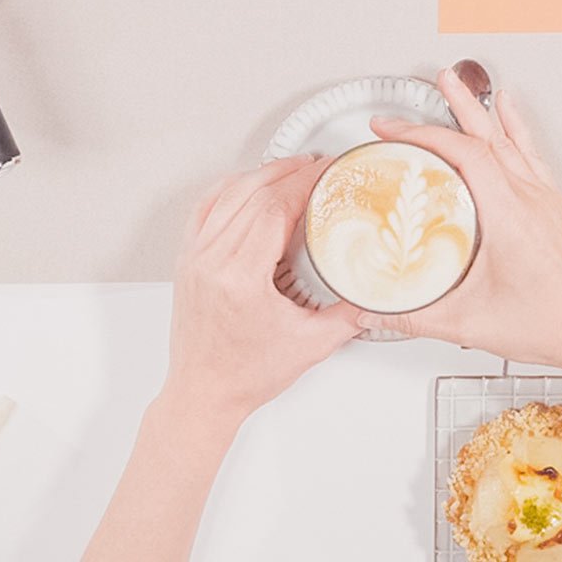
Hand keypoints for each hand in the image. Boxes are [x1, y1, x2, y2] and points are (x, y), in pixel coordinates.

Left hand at [162, 155, 360, 426]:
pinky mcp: (186, 257)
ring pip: (227, 194)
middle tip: (317, 167)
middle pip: (253, 193)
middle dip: (290, 172)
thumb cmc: (244, 376)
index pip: (275, 208)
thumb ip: (349, 315)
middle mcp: (212, 260)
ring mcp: (194, 256)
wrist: (203, 394)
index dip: (305, 183)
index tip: (326, 173)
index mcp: (240, 277)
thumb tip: (375, 290)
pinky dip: (228, 188)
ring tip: (289, 168)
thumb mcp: (310, 345)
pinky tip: (246, 182)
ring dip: (262, 174)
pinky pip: (204, 207)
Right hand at [357, 67, 561, 371]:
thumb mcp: (469, 323)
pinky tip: (510, 112)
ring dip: (481, 109)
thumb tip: (371, 310)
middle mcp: (528, 198)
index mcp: (508, 215)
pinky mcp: (551, 206)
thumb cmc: (551, 325)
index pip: (463, 154)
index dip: (424, 135)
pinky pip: (530, 153)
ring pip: (508, 139)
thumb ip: (412, 316)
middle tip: (431, 82)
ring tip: (461, 84)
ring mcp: (543, 199)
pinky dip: (515, 128)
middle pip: (487, 135)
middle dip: (454, 105)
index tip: (393, 130)